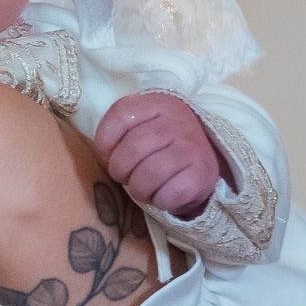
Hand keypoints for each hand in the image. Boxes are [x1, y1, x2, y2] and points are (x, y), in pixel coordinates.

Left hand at [93, 92, 223, 220]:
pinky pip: (167, 196)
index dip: (105, 143)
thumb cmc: (160, 143)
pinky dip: (159, 201)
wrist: (200, 160)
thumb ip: (118, 130)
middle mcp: (175, 122)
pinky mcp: (202, 174)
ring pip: (146, 177)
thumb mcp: (141, 124)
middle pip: (130, 151)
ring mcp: (191, 147)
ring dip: (138, 190)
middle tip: (127, 176)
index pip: (119, 117)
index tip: (110, 154)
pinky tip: (163, 194)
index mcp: (156, 104)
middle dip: (120, 172)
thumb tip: (104, 155)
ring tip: (143, 188)